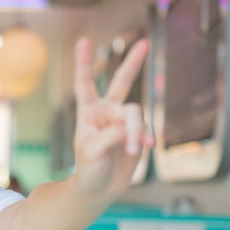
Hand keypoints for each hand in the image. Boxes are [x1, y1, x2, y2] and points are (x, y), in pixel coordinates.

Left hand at [72, 37, 153, 199]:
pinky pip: (145, 128)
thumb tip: (131, 126)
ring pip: (136, 114)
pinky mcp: (136, 132)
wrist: (100, 188)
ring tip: (133, 148)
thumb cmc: (88, 169)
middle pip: (121, 82)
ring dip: (136, 131)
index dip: (84, 63)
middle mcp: (106, 112)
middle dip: (133, 63)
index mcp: (88, 113)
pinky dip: (144, 137)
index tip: (83, 41)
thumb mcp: (93, 151)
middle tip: (145, 44)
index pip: (85, 84)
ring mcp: (122, 121)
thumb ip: (111, 134)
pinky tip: (143, 147)